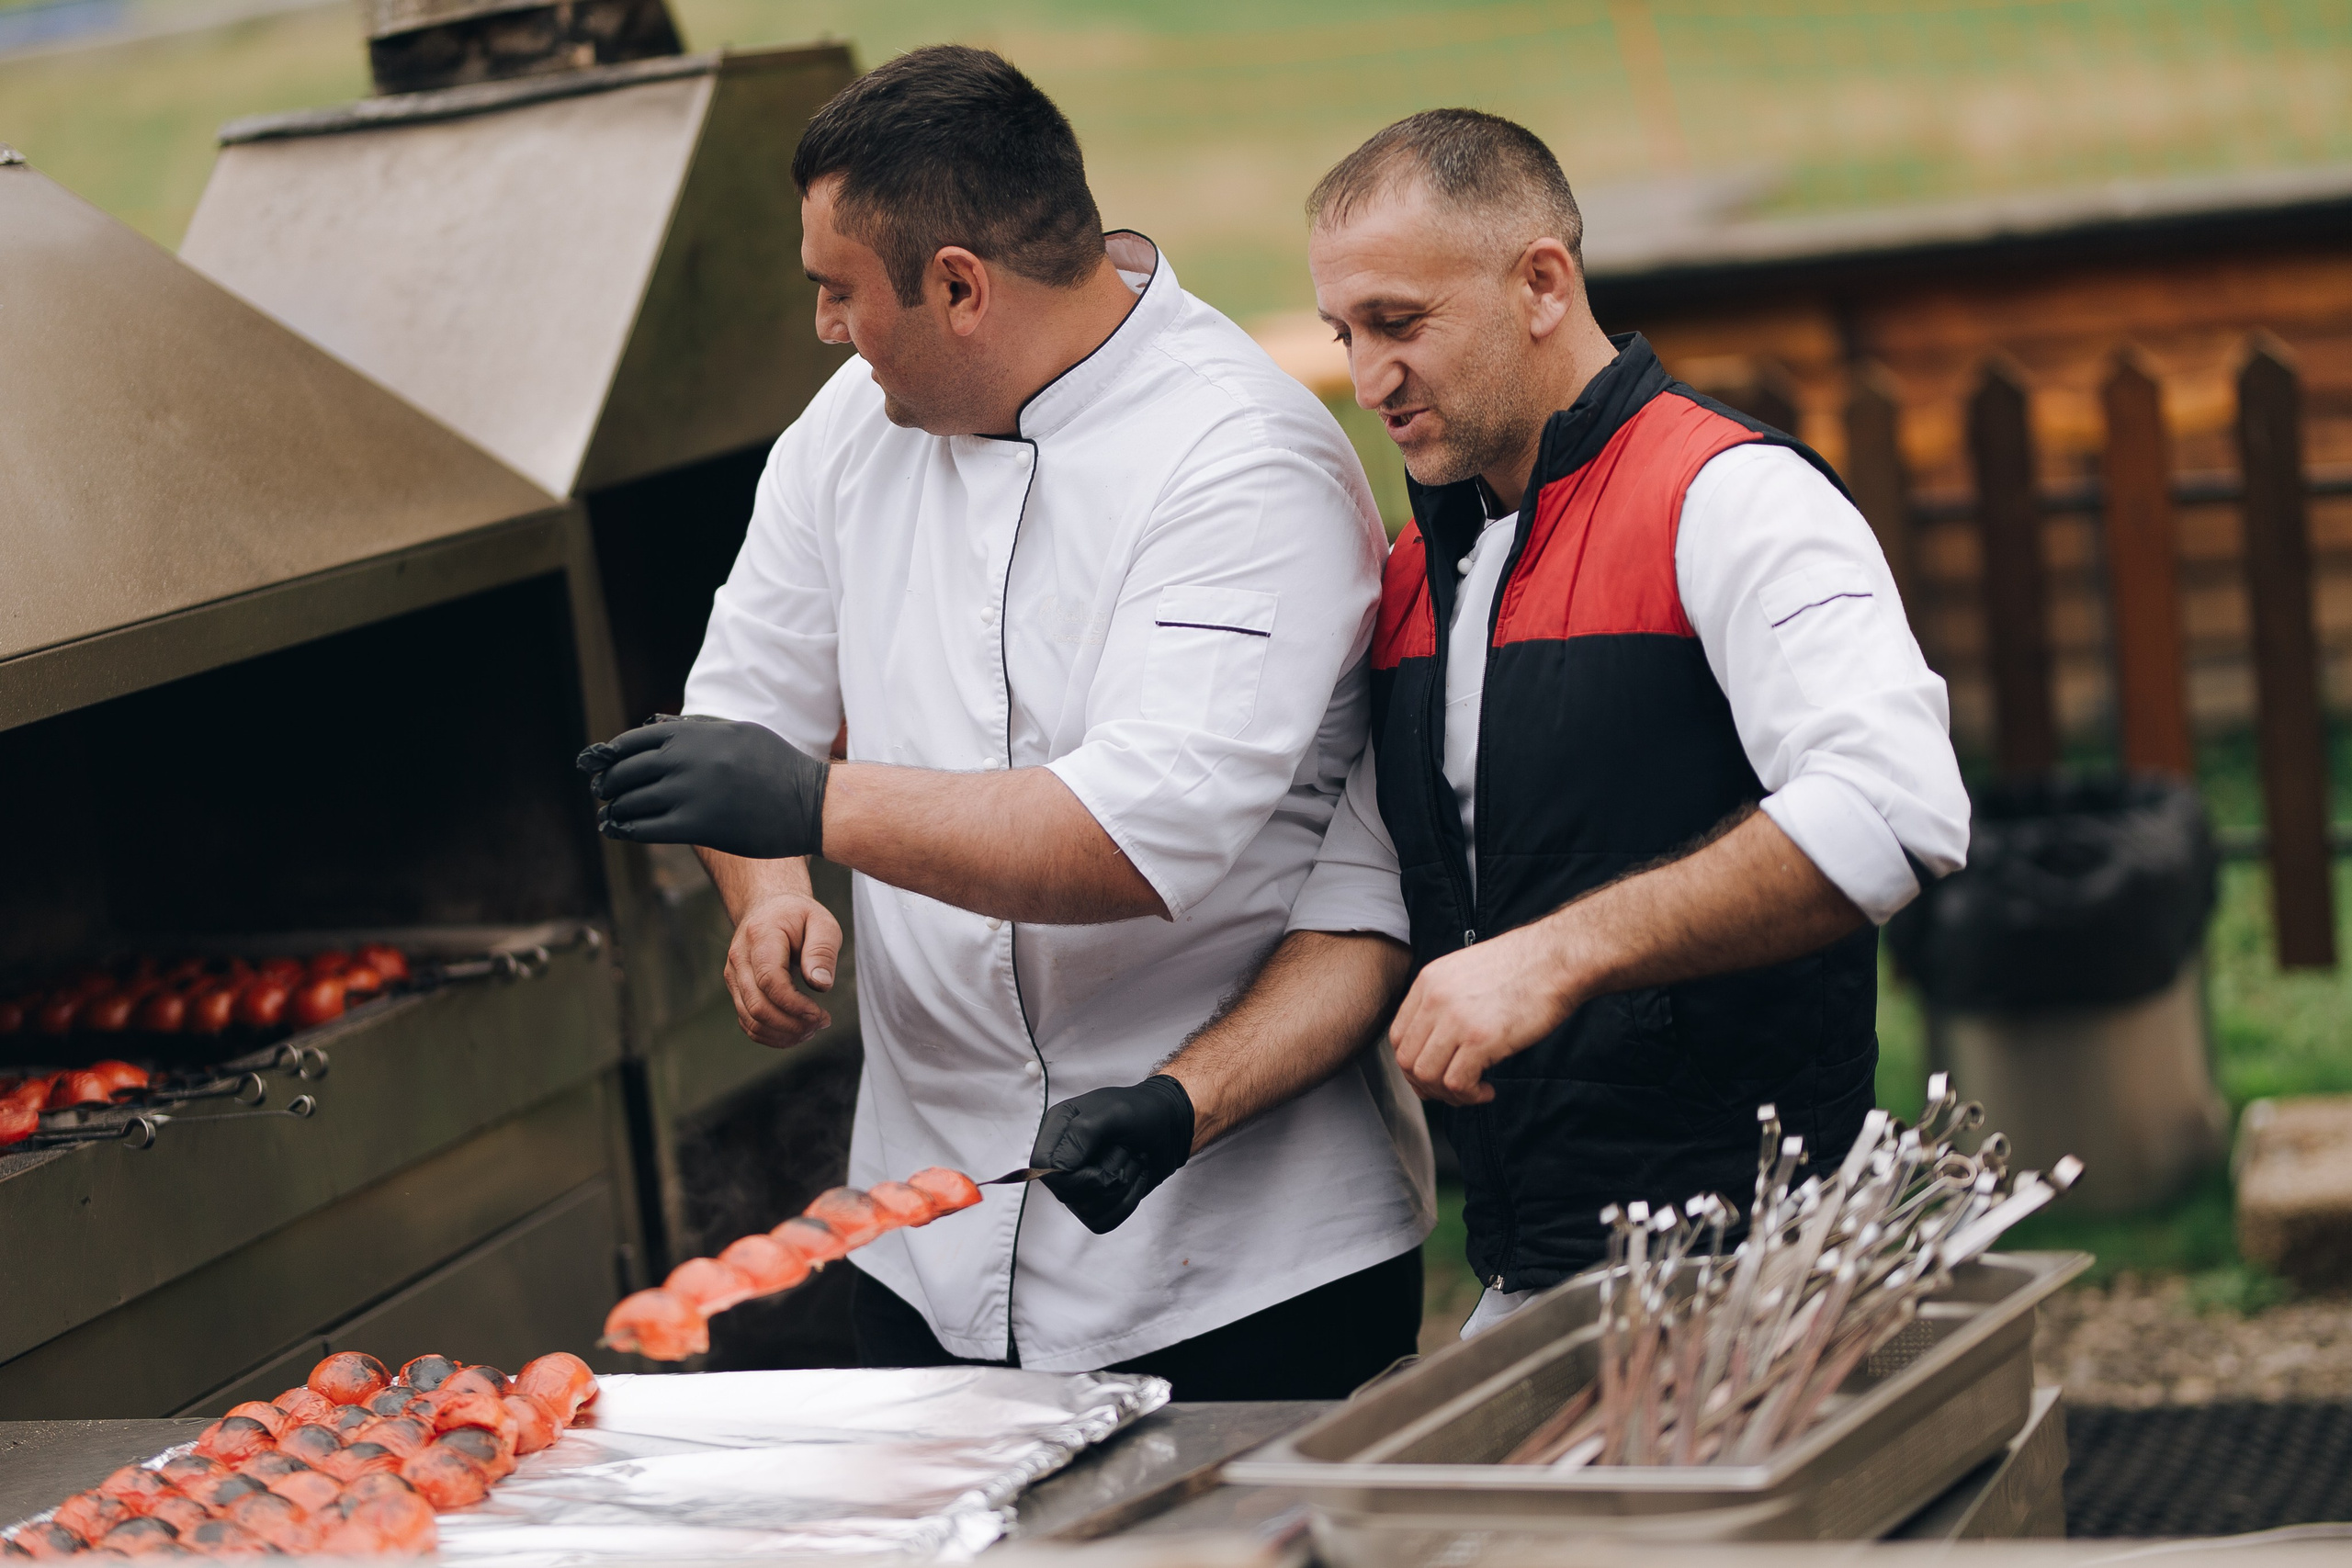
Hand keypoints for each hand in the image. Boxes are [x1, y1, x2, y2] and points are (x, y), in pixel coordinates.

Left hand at [578, 716, 826, 859]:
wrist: (810, 802)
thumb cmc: (777, 766)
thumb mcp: (738, 733)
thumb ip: (697, 731)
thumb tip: (657, 726)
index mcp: (694, 735)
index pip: (633, 742)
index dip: (610, 755)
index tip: (599, 765)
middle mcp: (687, 759)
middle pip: (627, 772)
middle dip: (608, 784)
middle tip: (601, 792)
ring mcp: (691, 793)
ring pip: (633, 802)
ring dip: (616, 809)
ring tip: (609, 815)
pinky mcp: (698, 825)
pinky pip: (648, 828)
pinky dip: (628, 829)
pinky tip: (621, 831)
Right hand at [724, 892, 842, 1047]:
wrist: (768, 909)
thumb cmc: (798, 916)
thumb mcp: (821, 922)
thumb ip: (823, 951)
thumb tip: (821, 985)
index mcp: (760, 936)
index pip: (769, 981)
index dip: (794, 1005)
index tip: (820, 1014)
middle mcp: (740, 958)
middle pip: (758, 1006)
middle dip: (793, 1024)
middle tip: (822, 1022)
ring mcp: (734, 976)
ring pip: (751, 1020)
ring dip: (784, 1034)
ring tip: (812, 1028)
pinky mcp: (737, 991)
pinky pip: (748, 1023)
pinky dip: (772, 1035)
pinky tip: (796, 1031)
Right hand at [1031, 1075, 1194, 1232]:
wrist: (1170, 1125)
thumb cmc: (1141, 1111)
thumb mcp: (1113, 1112)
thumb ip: (1082, 1133)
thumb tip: (1060, 1168)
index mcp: (1058, 1131)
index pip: (1040, 1167)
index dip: (1068, 1172)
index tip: (1098, 1158)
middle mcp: (1063, 1160)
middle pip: (1065, 1193)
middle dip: (1105, 1173)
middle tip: (1126, 1148)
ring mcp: (1080, 1184)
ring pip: (1088, 1210)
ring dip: (1122, 1185)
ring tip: (1133, 1158)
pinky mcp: (1098, 1203)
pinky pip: (1103, 1222)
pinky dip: (1127, 1202)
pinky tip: (1137, 1177)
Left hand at [1390, 923, 1581, 1105]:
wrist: (1558, 958)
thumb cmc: (1525, 967)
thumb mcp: (1468, 973)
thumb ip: (1446, 1001)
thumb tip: (1438, 1042)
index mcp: (1429, 981)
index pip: (1398, 1036)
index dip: (1412, 1065)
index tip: (1432, 1075)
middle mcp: (1435, 999)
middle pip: (1407, 1060)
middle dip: (1427, 1085)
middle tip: (1453, 1091)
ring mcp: (1456, 1019)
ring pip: (1427, 1075)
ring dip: (1448, 1094)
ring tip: (1473, 1091)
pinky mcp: (1481, 1039)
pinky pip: (1457, 1083)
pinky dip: (1470, 1096)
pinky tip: (1487, 1090)